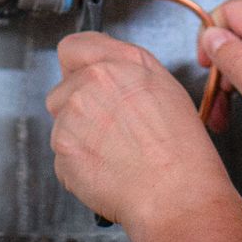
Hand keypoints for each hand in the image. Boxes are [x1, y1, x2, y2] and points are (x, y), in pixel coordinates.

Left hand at [46, 31, 233, 224]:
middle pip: (62, 90)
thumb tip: (105, 71)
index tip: (82, 81)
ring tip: (113, 155)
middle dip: (77, 109)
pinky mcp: (63, 147)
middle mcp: (94, 81)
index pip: (73, 47)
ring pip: (61, 125)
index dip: (77, 67)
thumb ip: (127, 71)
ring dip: (78, 139)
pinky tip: (106, 171)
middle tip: (108, 132)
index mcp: (122, 62)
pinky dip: (77, 167)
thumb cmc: (181, 150)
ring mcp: (74, 114)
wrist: (176, 194)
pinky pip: (61, 156)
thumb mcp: (166, 89)